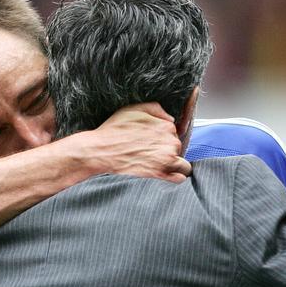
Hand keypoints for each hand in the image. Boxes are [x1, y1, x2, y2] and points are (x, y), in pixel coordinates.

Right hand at [70, 102, 190, 181]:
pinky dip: (176, 176)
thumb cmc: (115, 130)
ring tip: (158, 163)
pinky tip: (165, 173)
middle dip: (167, 149)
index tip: (152, 140)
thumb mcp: (134, 109)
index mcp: (166, 126)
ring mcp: (167, 159)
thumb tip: (170, 117)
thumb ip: (156, 109)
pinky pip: (180, 177)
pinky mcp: (161, 173)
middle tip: (150, 151)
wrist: (101, 150)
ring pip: (183, 163)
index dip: (163, 135)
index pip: (174, 131)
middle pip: (178, 146)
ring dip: (174, 163)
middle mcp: (171, 142)